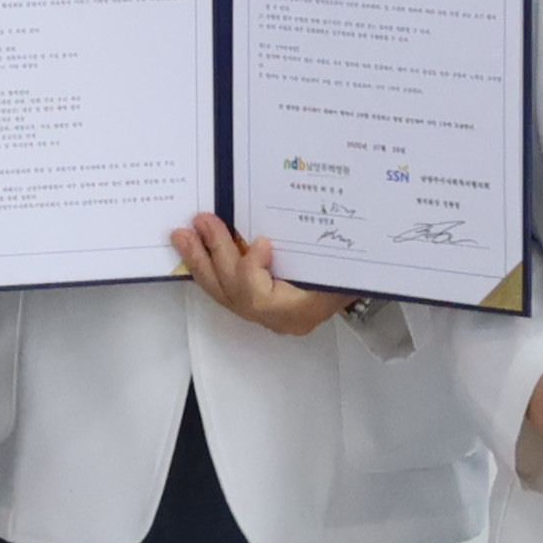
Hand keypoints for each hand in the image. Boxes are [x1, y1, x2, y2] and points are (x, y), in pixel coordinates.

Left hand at [171, 213, 348, 338]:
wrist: (360, 286)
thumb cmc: (355, 276)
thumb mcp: (349, 268)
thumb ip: (329, 255)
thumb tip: (315, 224)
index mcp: (297, 312)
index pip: (259, 298)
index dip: (251, 269)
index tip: (260, 240)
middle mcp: (275, 319)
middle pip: (234, 290)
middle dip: (215, 255)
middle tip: (201, 222)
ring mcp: (263, 315)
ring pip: (223, 291)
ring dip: (201, 261)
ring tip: (182, 235)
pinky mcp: (255, 305)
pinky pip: (225, 289)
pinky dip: (209, 267)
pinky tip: (194, 247)